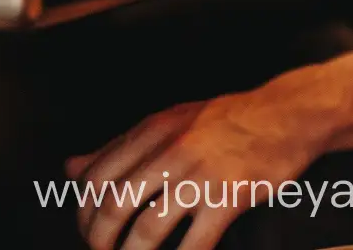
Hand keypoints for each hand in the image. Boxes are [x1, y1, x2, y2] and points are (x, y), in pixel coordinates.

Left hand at [64, 53, 352, 249]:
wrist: (282, 115)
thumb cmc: (222, 122)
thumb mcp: (164, 123)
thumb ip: (118, 148)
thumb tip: (70, 168)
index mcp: (147, 131)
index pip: (96, 174)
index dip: (82, 210)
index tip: (84, 229)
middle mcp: (166, 150)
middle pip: (115, 202)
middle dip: (99, 237)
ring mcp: (198, 174)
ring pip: (149, 226)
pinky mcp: (229, 197)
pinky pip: (197, 241)